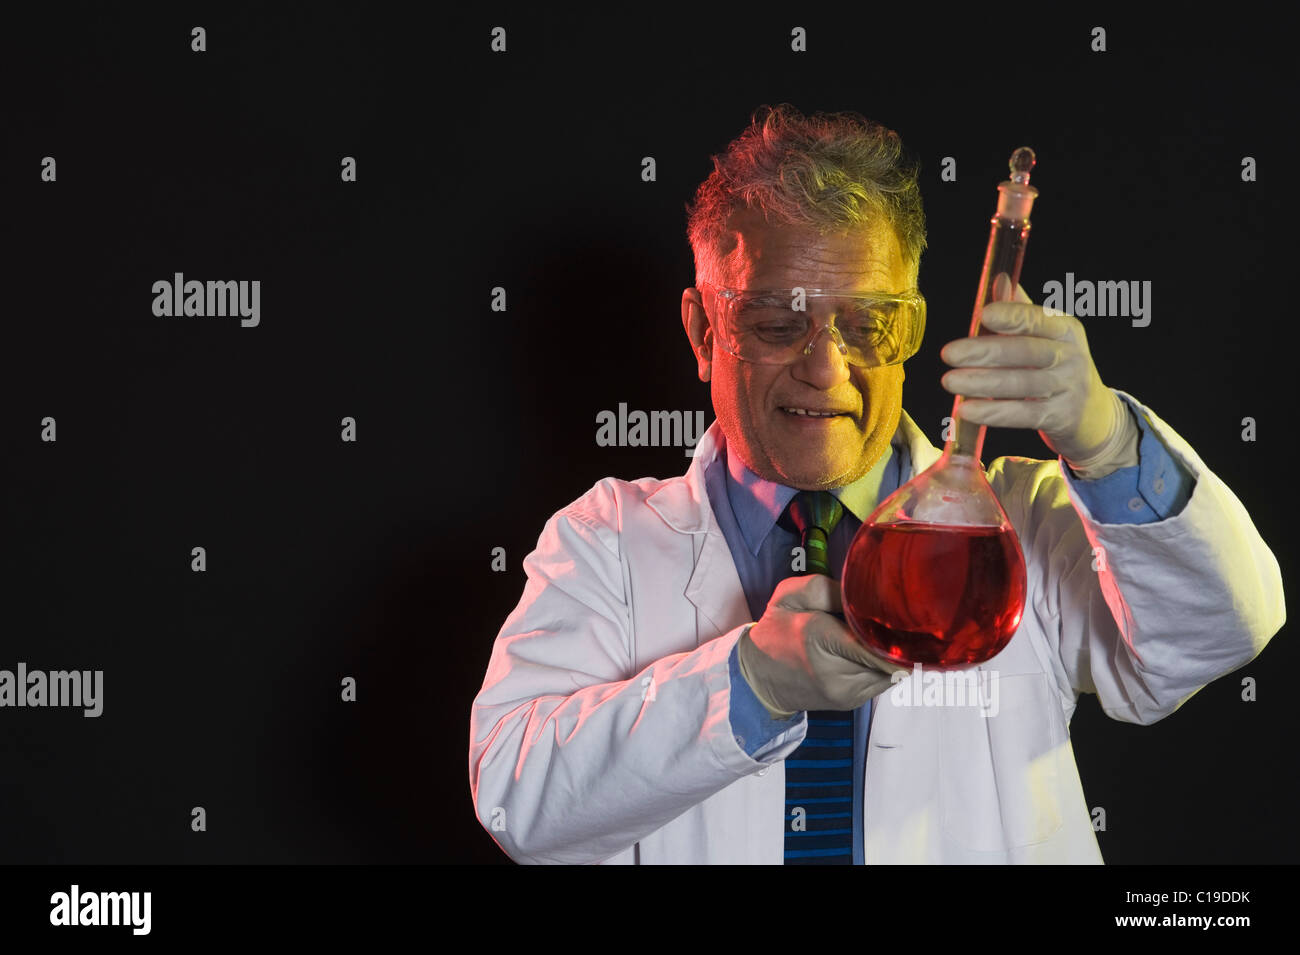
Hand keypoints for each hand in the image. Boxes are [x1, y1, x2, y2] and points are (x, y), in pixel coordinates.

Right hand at [736, 574, 908, 718]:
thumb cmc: (776, 631)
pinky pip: (884, 680)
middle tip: (895, 618)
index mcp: (820, 639)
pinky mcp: (853, 702)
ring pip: (892, 671)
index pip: (874, 644)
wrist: (757, 677)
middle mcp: (837, 673)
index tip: (905, 616)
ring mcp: (847, 693)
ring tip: (880, 635)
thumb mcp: (790, 595)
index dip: (897, 632)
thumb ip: (829, 589)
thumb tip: (869, 596)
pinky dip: (883, 665)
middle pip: (890, 657)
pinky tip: (870, 651)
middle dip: (896, 638)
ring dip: (891, 653)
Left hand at [938, 273, 1137, 475]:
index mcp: (1066, 329)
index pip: (1039, 319)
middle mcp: (1071, 356)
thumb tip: (999, 279)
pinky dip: (994, 412)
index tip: (984, 314)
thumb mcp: (1047, 336)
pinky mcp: (1060, 417)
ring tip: (950, 381)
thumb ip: (1020, 311)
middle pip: (1027, 351)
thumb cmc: (1058, 367)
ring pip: (1023, 384)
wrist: (1094, 414)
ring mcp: (1068, 388)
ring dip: (983, 382)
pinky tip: (967, 409)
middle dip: (985, 351)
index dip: (1012, 316)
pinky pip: (1024, 414)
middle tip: (948, 353)